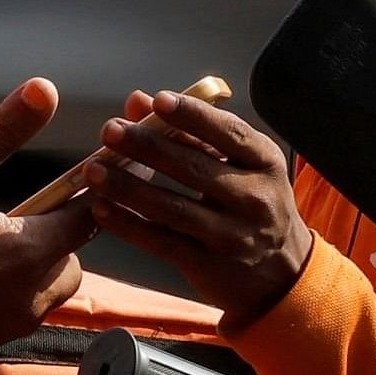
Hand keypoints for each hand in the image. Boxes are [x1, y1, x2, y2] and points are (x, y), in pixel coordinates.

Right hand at [0, 79, 93, 363]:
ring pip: (41, 296)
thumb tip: (44, 89)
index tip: (85, 179)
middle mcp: (28, 296)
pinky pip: (8, 318)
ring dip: (33, 271)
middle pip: (70, 265)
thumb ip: (3, 130)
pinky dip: (3, 296)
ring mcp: (2, 326)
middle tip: (31, 216)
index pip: (87, 220)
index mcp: (30, 251)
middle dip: (61, 241)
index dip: (89, 195)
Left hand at [83, 90, 311, 322]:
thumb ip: (193, 133)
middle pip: (193, 168)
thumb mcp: (240, 165)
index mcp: (264, 162)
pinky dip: (129, 225)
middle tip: (110, 131)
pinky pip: (161, 242)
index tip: (158, 100)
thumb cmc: (253, 204)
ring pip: (172, 208)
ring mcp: (232, 236)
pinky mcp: (209, 266)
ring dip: (128, 187)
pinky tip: (102, 209)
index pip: (229, 133)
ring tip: (93, 170)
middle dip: (147, 146)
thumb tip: (140, 101)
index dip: (193, 115)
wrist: (281, 274)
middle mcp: (254, 198)